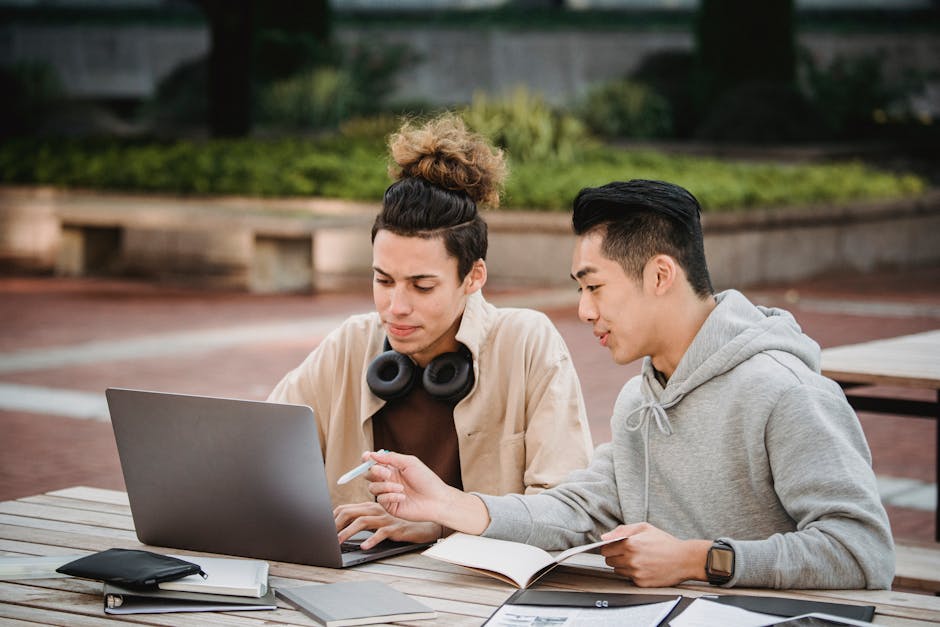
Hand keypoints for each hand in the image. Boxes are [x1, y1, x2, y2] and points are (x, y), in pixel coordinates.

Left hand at [334, 501, 441, 549]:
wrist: (420, 527)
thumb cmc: (396, 525)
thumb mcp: (376, 522)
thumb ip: (361, 521)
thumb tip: (339, 530)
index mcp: (369, 506)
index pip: (345, 508)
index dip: (332, 518)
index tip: (323, 529)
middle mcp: (375, 509)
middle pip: (350, 512)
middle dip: (335, 524)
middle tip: (326, 537)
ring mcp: (385, 518)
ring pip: (362, 521)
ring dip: (347, 532)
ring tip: (338, 542)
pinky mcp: (394, 527)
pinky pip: (381, 533)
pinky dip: (371, 540)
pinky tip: (364, 547)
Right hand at [365, 450, 488, 534]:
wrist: (437, 500)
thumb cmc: (427, 480)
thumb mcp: (409, 463)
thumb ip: (390, 458)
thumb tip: (372, 454)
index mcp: (392, 468)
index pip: (374, 463)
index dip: (367, 460)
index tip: (366, 457)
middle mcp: (388, 480)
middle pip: (368, 474)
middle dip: (375, 472)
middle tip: (387, 473)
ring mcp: (388, 494)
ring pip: (373, 488)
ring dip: (385, 486)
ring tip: (401, 488)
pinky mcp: (390, 506)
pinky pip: (380, 500)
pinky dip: (390, 496)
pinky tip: (403, 497)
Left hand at [599, 523, 710, 587]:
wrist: (684, 559)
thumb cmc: (665, 543)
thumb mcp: (644, 528)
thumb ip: (621, 530)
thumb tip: (604, 537)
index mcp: (629, 544)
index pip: (604, 550)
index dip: (609, 547)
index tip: (615, 547)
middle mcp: (631, 560)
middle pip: (609, 561)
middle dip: (615, 556)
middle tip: (628, 552)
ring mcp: (636, 573)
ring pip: (618, 571)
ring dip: (624, 566)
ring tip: (638, 559)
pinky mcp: (641, 583)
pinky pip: (629, 579)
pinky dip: (633, 574)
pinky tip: (644, 568)